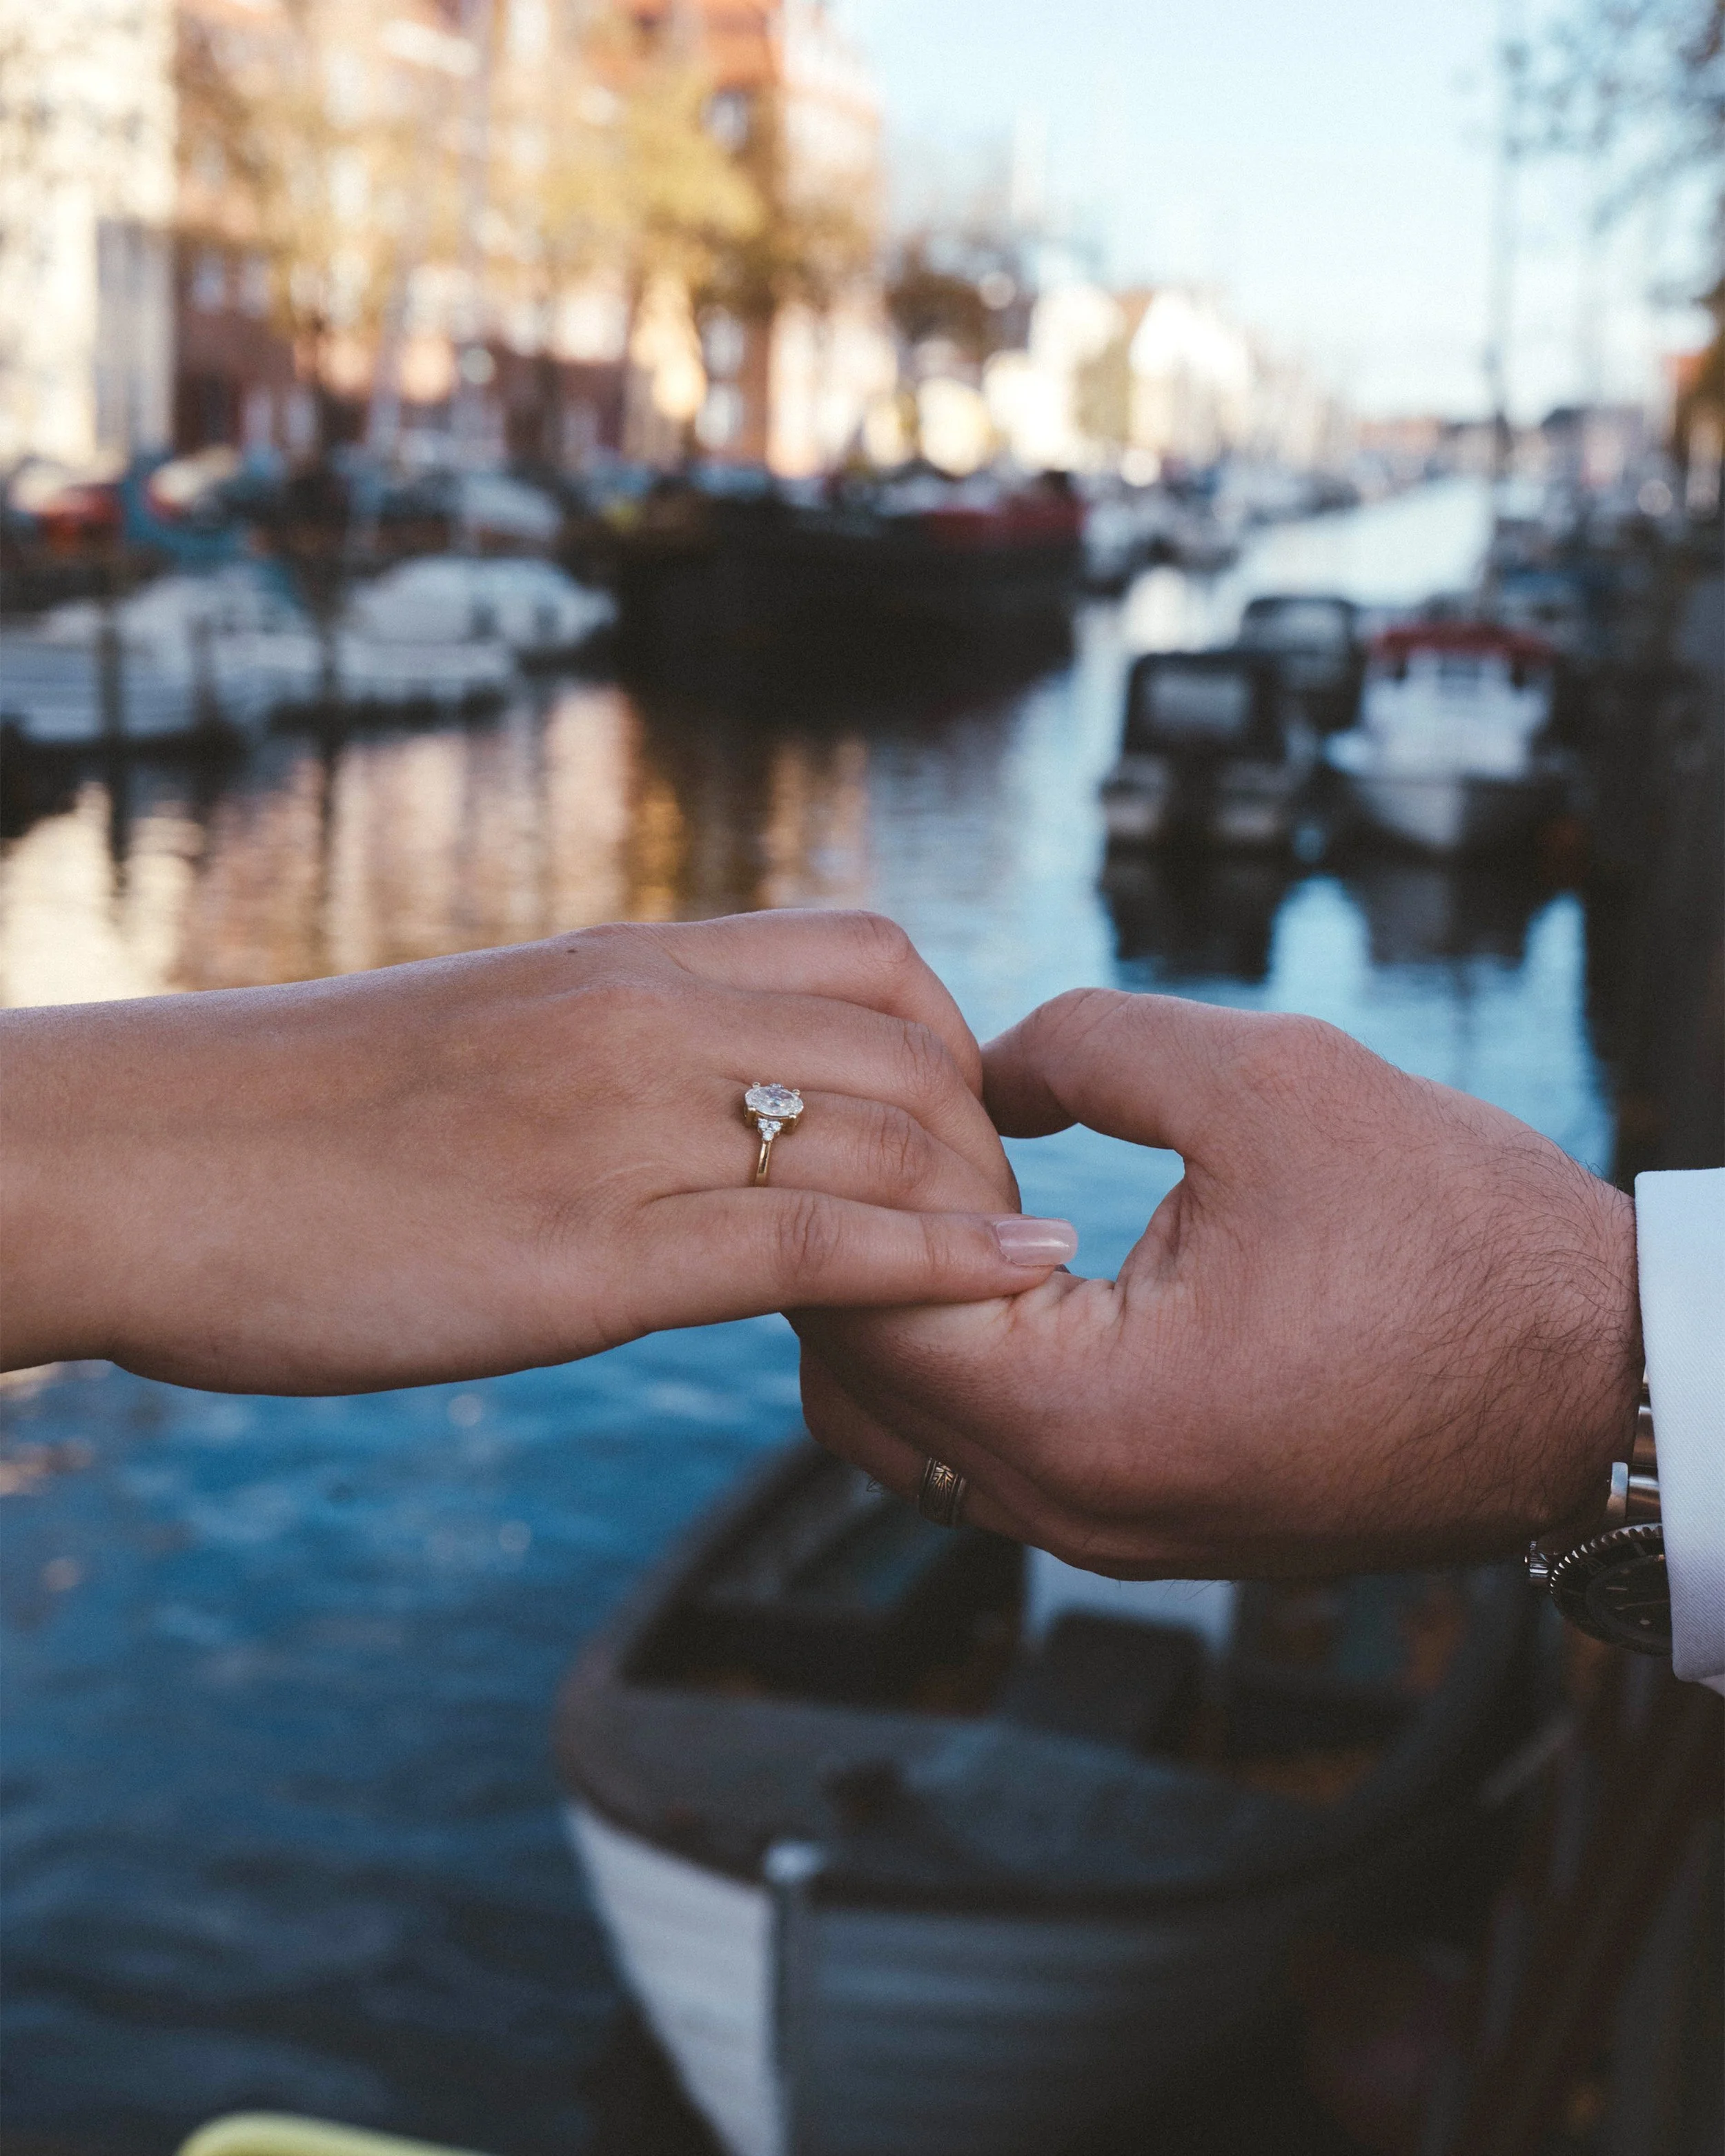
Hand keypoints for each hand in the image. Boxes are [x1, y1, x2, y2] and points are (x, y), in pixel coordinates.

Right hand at [0, 912, 1075, 1393]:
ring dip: (975, 1214)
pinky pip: (811, 1244)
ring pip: (884, 1137)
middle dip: (990, 1138)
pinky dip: (936, 1264)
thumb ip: (615, 1053)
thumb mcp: (492, 1039)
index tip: (963, 1126)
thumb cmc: (301, 1116)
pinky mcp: (584, 1254)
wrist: (142, 1162)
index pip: (870, 954)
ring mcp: (619, 1129)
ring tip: (1003, 1289)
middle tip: (994, 1225)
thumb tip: (707, 1103)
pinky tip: (1010, 1287)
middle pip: (912, 1044)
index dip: (958, 1040)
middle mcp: (641, 1020)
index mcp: (621, 961)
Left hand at [796, 988, 1641, 1576]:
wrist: (1599, 1381)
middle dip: (856, 1255)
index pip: (865, 1308)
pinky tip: (1018, 1266)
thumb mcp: (1269, 1082)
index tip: (896, 1095)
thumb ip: (1086, 1045)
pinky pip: (988, 1458)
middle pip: (856, 1385)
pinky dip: (967, 1366)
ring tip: (959, 1196)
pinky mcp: (1147, 1526)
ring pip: (908, 1437)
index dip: (859, 1183)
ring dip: (903, 1317)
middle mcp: (1075, 1513)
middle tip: (905, 1137)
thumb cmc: (1462, 1240)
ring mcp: (1109, 1537)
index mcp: (1086, 1423)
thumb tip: (984, 1067)